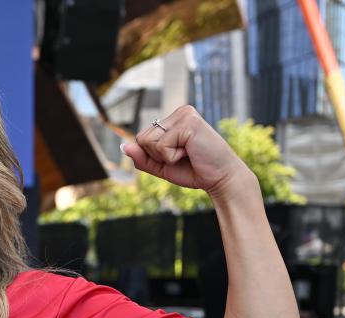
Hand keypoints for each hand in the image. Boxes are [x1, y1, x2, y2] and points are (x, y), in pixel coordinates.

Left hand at [121, 105, 253, 200]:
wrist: (220, 178)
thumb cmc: (194, 171)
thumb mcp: (162, 166)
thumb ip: (143, 157)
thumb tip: (124, 146)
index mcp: (174, 119)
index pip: (142, 138)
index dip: (154, 155)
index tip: (177, 156)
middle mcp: (180, 112)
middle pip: (142, 138)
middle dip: (158, 155)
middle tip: (183, 156)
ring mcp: (185, 115)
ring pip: (149, 141)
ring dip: (165, 156)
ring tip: (187, 153)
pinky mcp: (188, 123)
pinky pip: (161, 146)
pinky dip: (172, 157)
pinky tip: (191, 153)